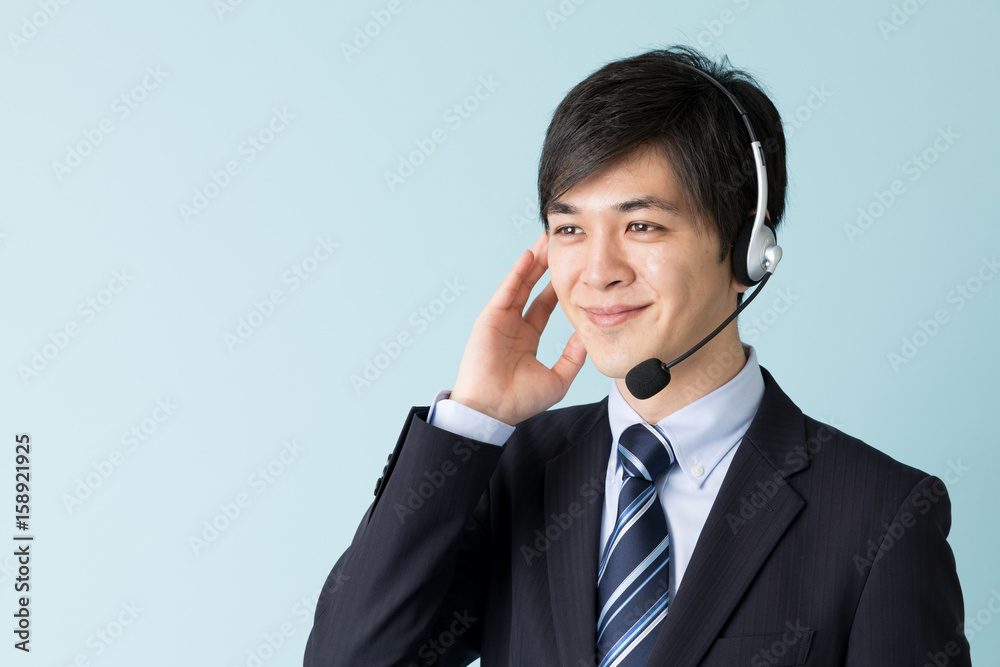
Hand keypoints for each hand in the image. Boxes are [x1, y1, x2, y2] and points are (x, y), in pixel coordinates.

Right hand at [450, 232, 586, 425]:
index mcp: (527, 338)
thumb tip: (587, 337)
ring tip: (547, 240)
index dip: (558, 287)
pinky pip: (507, 291)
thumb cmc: (520, 401)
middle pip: (533, 288)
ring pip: (520, 284)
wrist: (493, 410)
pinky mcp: (490, 318)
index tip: (573, 270)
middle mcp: (513, 326)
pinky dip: (517, 273)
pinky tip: (529, 256)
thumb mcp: (558, 379)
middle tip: (560, 245)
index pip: (544, 306)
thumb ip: (573, 357)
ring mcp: (501, 320)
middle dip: (546, 266)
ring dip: (534, 262)